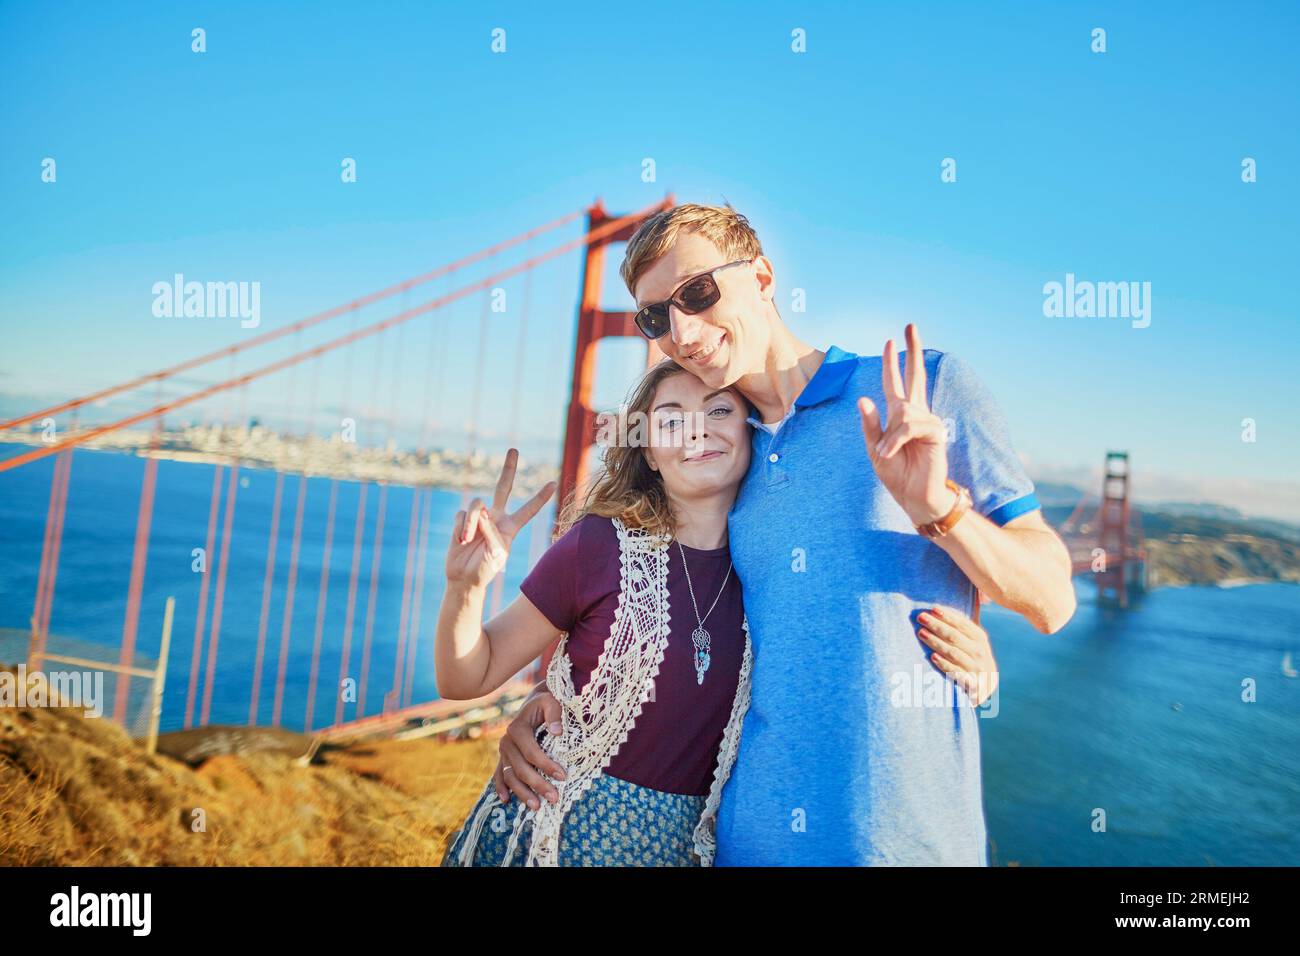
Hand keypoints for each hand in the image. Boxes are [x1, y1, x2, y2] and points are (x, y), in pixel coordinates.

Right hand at [446, 448, 555, 590]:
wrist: (464, 579)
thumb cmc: (485, 569)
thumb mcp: (496, 553)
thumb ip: (491, 530)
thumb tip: (481, 511)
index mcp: (510, 527)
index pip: (528, 509)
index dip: (540, 497)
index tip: (553, 483)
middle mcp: (496, 517)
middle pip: (503, 487)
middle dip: (508, 468)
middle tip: (514, 449)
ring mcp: (478, 517)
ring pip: (477, 505)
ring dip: (471, 523)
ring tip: (467, 540)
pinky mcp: (461, 520)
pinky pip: (461, 514)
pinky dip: (460, 527)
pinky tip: (461, 540)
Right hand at [492, 689, 566, 808]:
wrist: (535, 703)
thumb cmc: (546, 704)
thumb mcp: (552, 702)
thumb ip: (555, 714)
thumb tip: (557, 732)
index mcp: (517, 728)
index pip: (532, 752)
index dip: (546, 766)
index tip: (563, 776)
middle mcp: (506, 741)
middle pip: (520, 768)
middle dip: (537, 785)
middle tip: (554, 798)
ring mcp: (503, 751)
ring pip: (510, 776)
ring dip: (522, 793)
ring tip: (537, 807)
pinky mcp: (503, 758)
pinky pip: (499, 775)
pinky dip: (500, 788)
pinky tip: (506, 801)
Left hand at [856, 323, 953, 526]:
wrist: (914, 497)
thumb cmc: (897, 475)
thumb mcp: (875, 449)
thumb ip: (870, 425)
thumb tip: (863, 398)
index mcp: (899, 416)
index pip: (895, 383)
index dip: (893, 363)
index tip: (890, 340)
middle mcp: (915, 414)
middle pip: (915, 375)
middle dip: (912, 350)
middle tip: (910, 325)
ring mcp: (928, 421)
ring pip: (903, 411)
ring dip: (890, 436)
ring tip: (886, 453)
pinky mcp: (936, 432)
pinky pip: (910, 426)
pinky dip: (896, 439)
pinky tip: (891, 451)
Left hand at [915, 606, 998, 705]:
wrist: (985, 685)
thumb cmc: (971, 656)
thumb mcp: (971, 641)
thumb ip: (959, 627)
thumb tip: (936, 609)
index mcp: (980, 638)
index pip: (962, 624)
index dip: (948, 616)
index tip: (932, 609)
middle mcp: (980, 652)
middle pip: (955, 636)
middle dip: (937, 626)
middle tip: (920, 617)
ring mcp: (977, 668)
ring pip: (953, 652)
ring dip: (936, 642)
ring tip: (921, 633)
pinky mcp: (972, 684)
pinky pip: (956, 673)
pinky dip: (945, 664)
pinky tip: (933, 657)